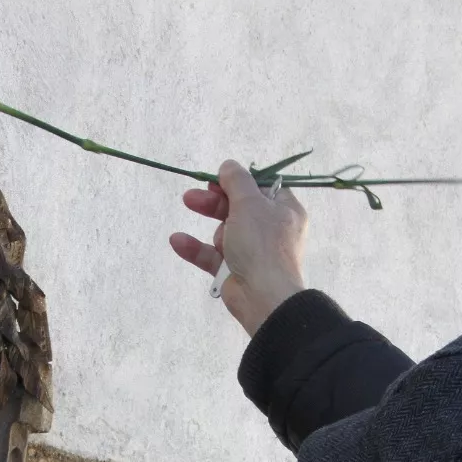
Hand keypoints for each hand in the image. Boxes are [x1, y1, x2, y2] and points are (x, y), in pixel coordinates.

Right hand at [170, 159, 307, 335]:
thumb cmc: (261, 243)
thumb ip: (237, 181)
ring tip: (192, 212)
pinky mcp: (235, 271)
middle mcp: (271, 230)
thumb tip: (228, 165)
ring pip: (225, 231)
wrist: (263, 296)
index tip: (219, 179)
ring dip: (210, 225)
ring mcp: (253, 252)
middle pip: (239, 208)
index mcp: (284, 211)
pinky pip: (212, 255)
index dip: (240, 183)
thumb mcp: (250, 202)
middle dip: (214, 201)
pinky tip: (176, 240)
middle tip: (192, 196)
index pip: (263, 189)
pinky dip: (196, 248)